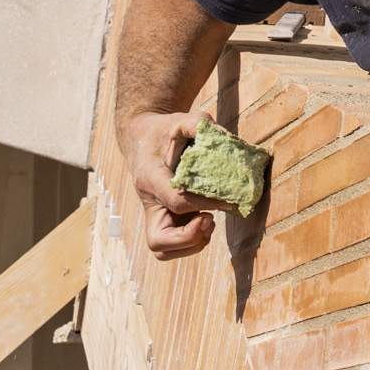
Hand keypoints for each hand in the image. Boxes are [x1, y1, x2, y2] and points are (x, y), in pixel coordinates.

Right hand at [125, 109, 220, 259]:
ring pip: (162, 250)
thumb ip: (198, 124)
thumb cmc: (164, 131)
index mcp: (150, 177)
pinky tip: (205, 219)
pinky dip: (191, 241)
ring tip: (209, 221)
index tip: (228, 200)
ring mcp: (154, 213)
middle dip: (188, 239)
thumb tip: (223, 135)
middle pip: (158, 241)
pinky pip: (171, 245)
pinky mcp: (162, 219)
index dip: (205, 204)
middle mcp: (149, 201)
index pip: (176, 201)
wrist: (142, 138)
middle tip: (210, 220)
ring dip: (191, 244)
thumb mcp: (180, 120)